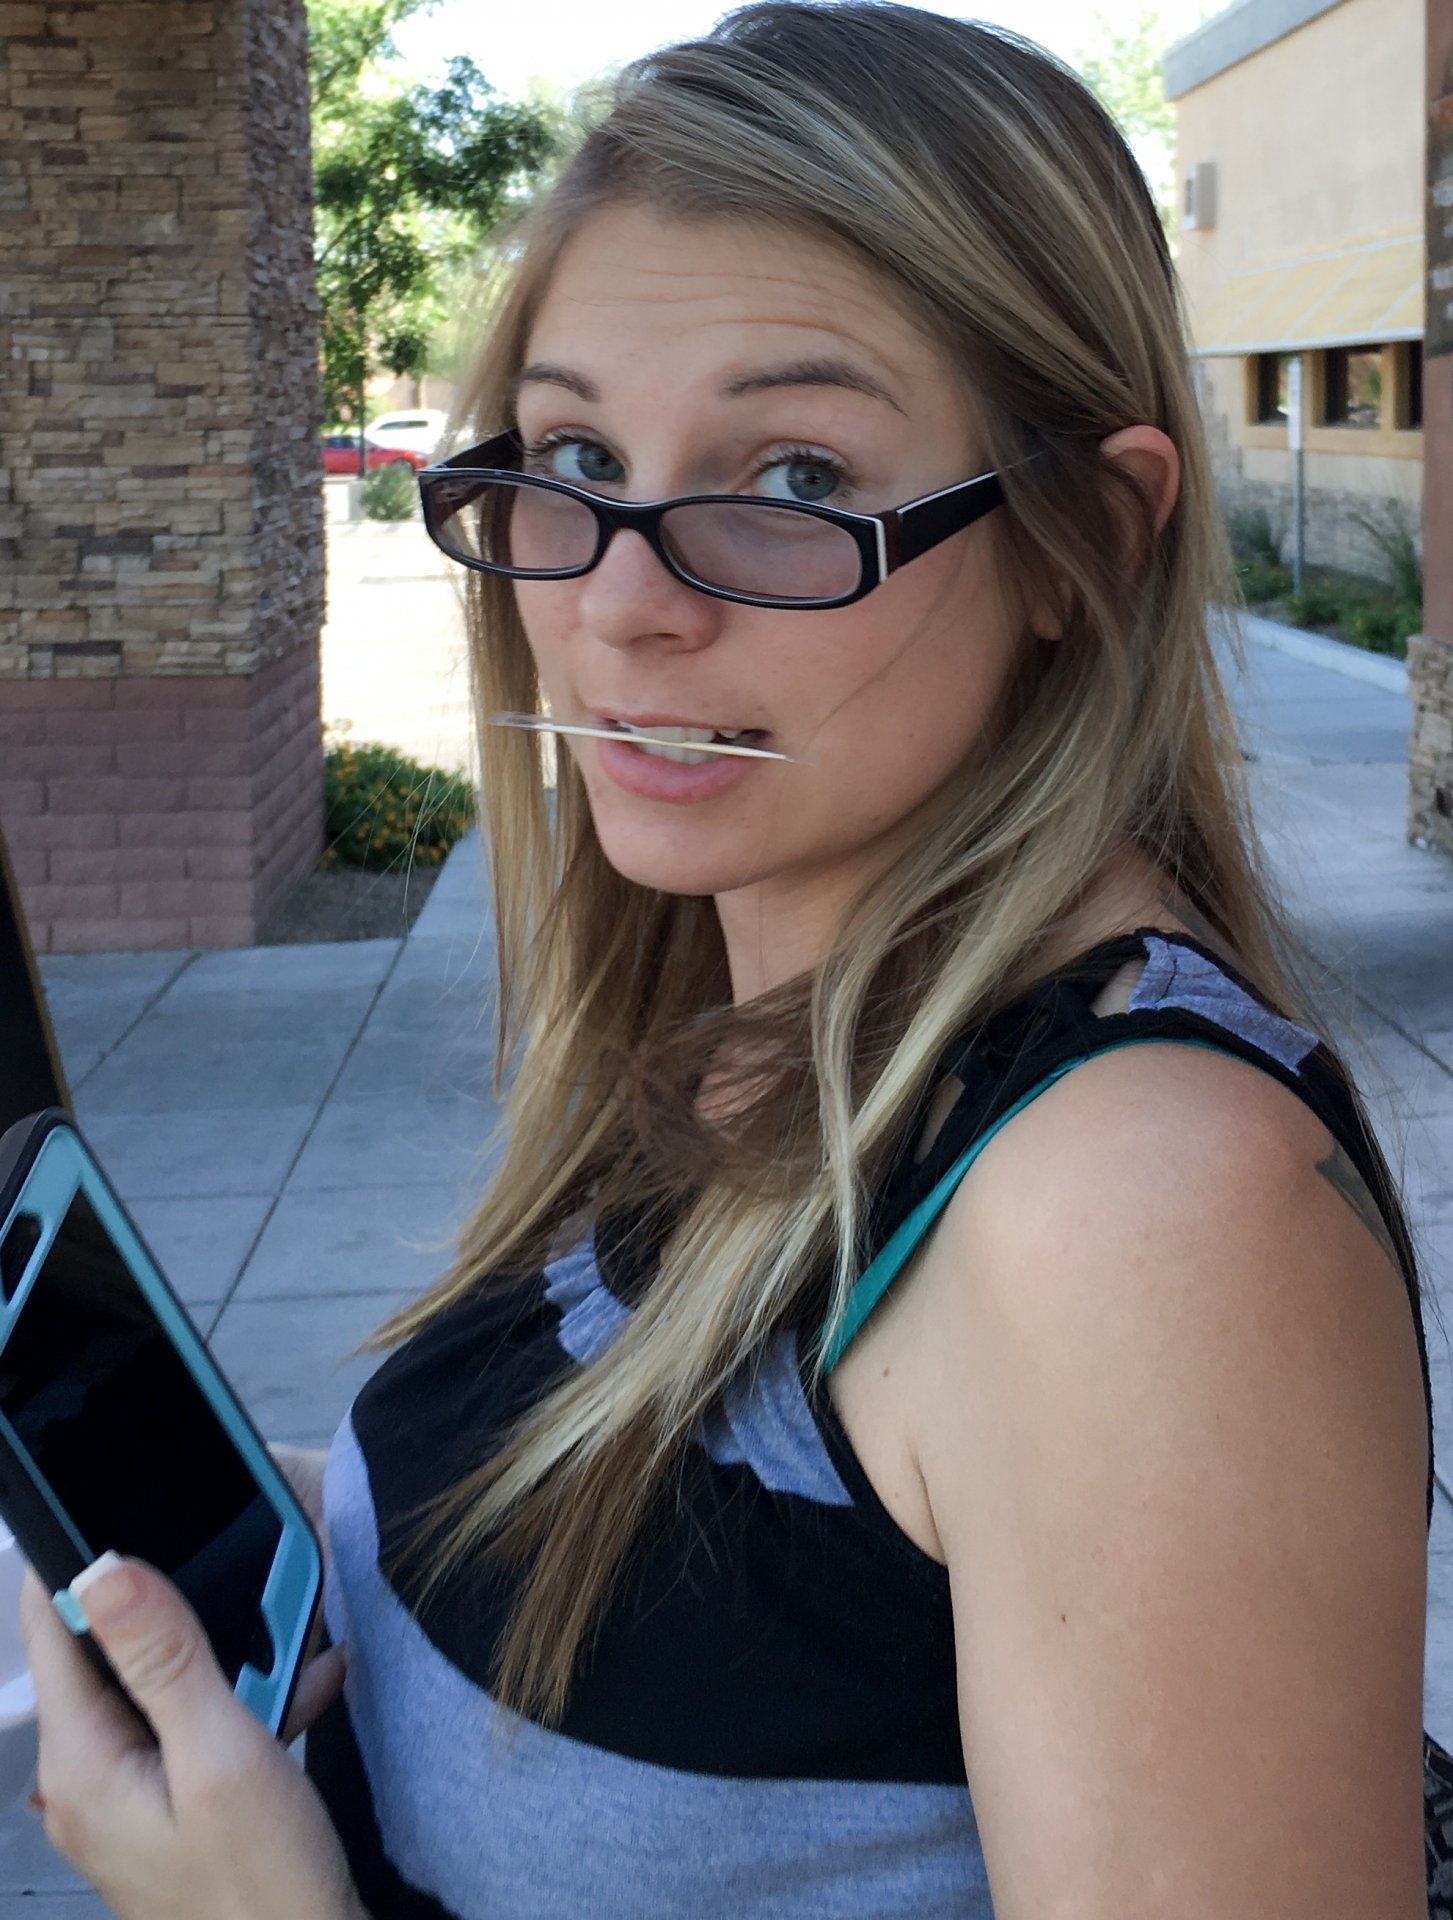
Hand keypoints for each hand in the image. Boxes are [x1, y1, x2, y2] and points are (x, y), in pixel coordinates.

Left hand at [20, 1554, 366, 1919]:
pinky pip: (188, 1724)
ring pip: (160, 1684)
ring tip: (296, 1646)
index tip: (144, 1512)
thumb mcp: (222, 1756)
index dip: (89, 1562)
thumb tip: (104, 1569)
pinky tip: (301, 1689)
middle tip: (254, 1594)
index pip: (53, 1627)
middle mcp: (85, 1778)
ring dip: (226, 1656)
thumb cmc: (264, 1887)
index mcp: (81, 1762)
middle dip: (182, 1614)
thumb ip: (165, 1659)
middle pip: (112, 1653)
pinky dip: (241, 1701)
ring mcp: (123, 1794)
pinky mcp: (163, 1804)